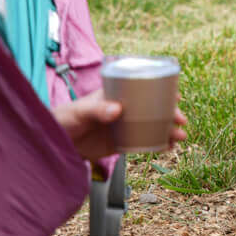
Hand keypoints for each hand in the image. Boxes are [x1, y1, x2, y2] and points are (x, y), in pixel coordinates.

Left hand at [53, 90, 188, 162]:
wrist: (54, 143)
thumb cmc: (64, 118)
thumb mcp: (81, 111)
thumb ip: (97, 110)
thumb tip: (117, 110)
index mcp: (116, 94)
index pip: (143, 88)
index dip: (161, 90)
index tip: (176, 95)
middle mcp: (124, 108)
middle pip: (153, 108)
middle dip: (170, 113)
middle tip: (181, 120)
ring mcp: (123, 126)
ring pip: (151, 126)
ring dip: (167, 130)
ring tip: (180, 136)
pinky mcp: (119, 143)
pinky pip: (142, 143)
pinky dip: (156, 145)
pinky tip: (168, 147)